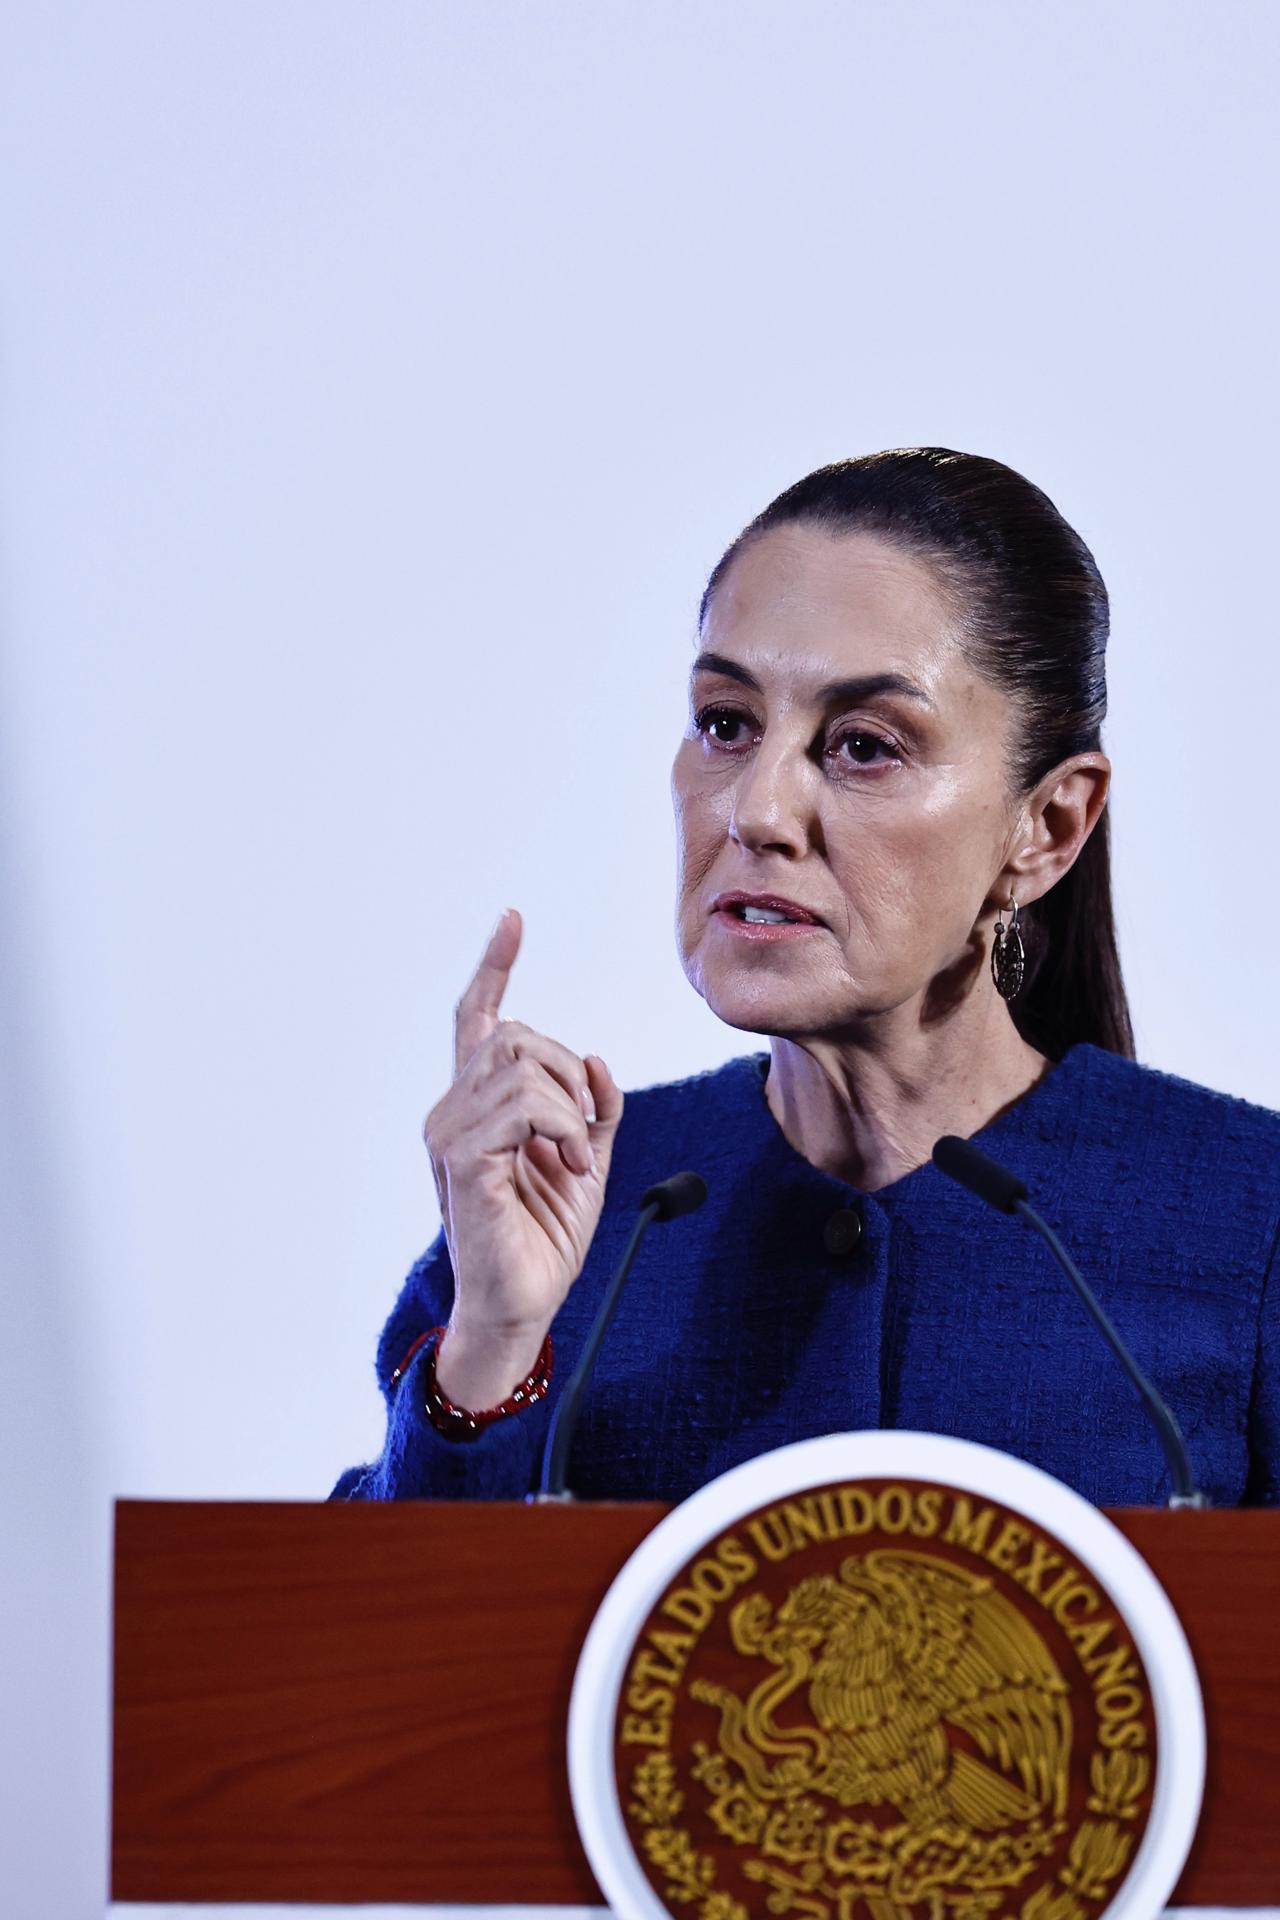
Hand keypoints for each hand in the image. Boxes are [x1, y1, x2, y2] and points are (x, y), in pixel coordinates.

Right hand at [421, 907, 623, 1408]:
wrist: (522, 1306)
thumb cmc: (543, 1238)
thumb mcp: (586, 1160)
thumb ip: (594, 1109)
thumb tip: (597, 1062)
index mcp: (479, 1107)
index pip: (478, 1020)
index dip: (495, 966)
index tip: (512, 920)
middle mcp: (453, 1111)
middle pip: (516, 1036)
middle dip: (566, 1072)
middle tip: (582, 1134)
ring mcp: (449, 1133)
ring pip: (521, 1065)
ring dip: (568, 1110)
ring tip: (572, 1161)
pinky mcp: (462, 1160)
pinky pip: (522, 1106)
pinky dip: (562, 1128)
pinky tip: (566, 1166)